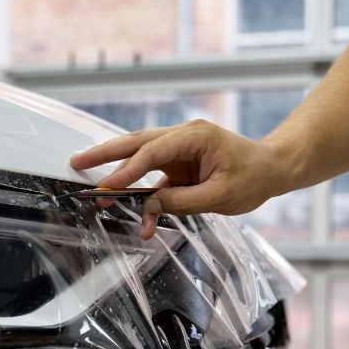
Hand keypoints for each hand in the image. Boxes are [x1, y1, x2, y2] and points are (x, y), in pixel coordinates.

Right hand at [69, 120, 294, 238]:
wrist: (272, 168)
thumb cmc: (254, 176)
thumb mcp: (221, 195)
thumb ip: (183, 202)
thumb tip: (151, 206)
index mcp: (194, 137)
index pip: (153, 152)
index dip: (129, 170)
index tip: (110, 185)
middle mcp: (183, 137)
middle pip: (136, 143)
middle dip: (105, 154)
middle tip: (77, 162)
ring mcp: (179, 151)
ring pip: (139, 157)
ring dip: (116, 171)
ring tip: (94, 186)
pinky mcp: (179, 165)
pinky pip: (154, 178)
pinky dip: (141, 193)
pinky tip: (134, 211)